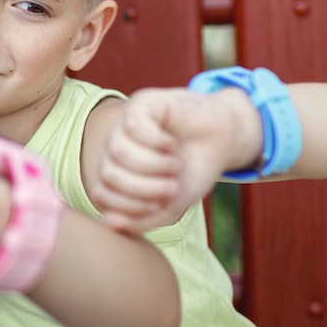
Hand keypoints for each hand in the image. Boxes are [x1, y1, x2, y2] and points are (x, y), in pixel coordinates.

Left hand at [94, 87, 259, 232]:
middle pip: (108, 174)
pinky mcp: (142, 104)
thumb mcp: (170, 206)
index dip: (129, 207)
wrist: (225, 140)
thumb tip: (107, 223)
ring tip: (174, 165)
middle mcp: (116, 147)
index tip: (160, 205)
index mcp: (117, 172)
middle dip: (143, 188)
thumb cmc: (193, 171)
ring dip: (152, 165)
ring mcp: (126, 124)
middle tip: (172, 187)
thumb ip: (140, 220)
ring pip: (119, 151)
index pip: (102, 195)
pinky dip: (157, 142)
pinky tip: (172, 143)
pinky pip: (133, 126)